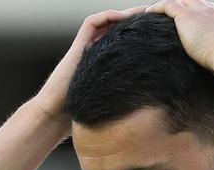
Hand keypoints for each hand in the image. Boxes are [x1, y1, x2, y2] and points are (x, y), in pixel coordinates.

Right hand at [32, 7, 147, 130]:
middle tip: (155, 15)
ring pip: (105, 22)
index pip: (124, 41)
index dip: (140, 34)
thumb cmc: (81, 112)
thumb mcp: (112, 101)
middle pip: (117, 28)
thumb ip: (126, 95)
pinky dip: (106, 16)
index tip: (158, 33)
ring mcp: (86, 47)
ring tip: (142, 12)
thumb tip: (153, 100)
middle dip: (136, 20)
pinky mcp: (77, 46)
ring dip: (124, 14)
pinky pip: (91, 23)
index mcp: (105, 62)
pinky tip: (122, 16)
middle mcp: (95, 51)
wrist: (55, 114)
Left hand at [147, 0, 213, 69]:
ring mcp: (203, 11)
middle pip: (199, 5)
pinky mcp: (188, 16)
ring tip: (158, 16)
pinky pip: (168, 5)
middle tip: (181, 22)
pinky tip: (150, 14)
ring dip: (170, 8)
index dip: (209, 21)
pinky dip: (158, 8)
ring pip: (182, 2)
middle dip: (190, 11)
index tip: (202, 31)